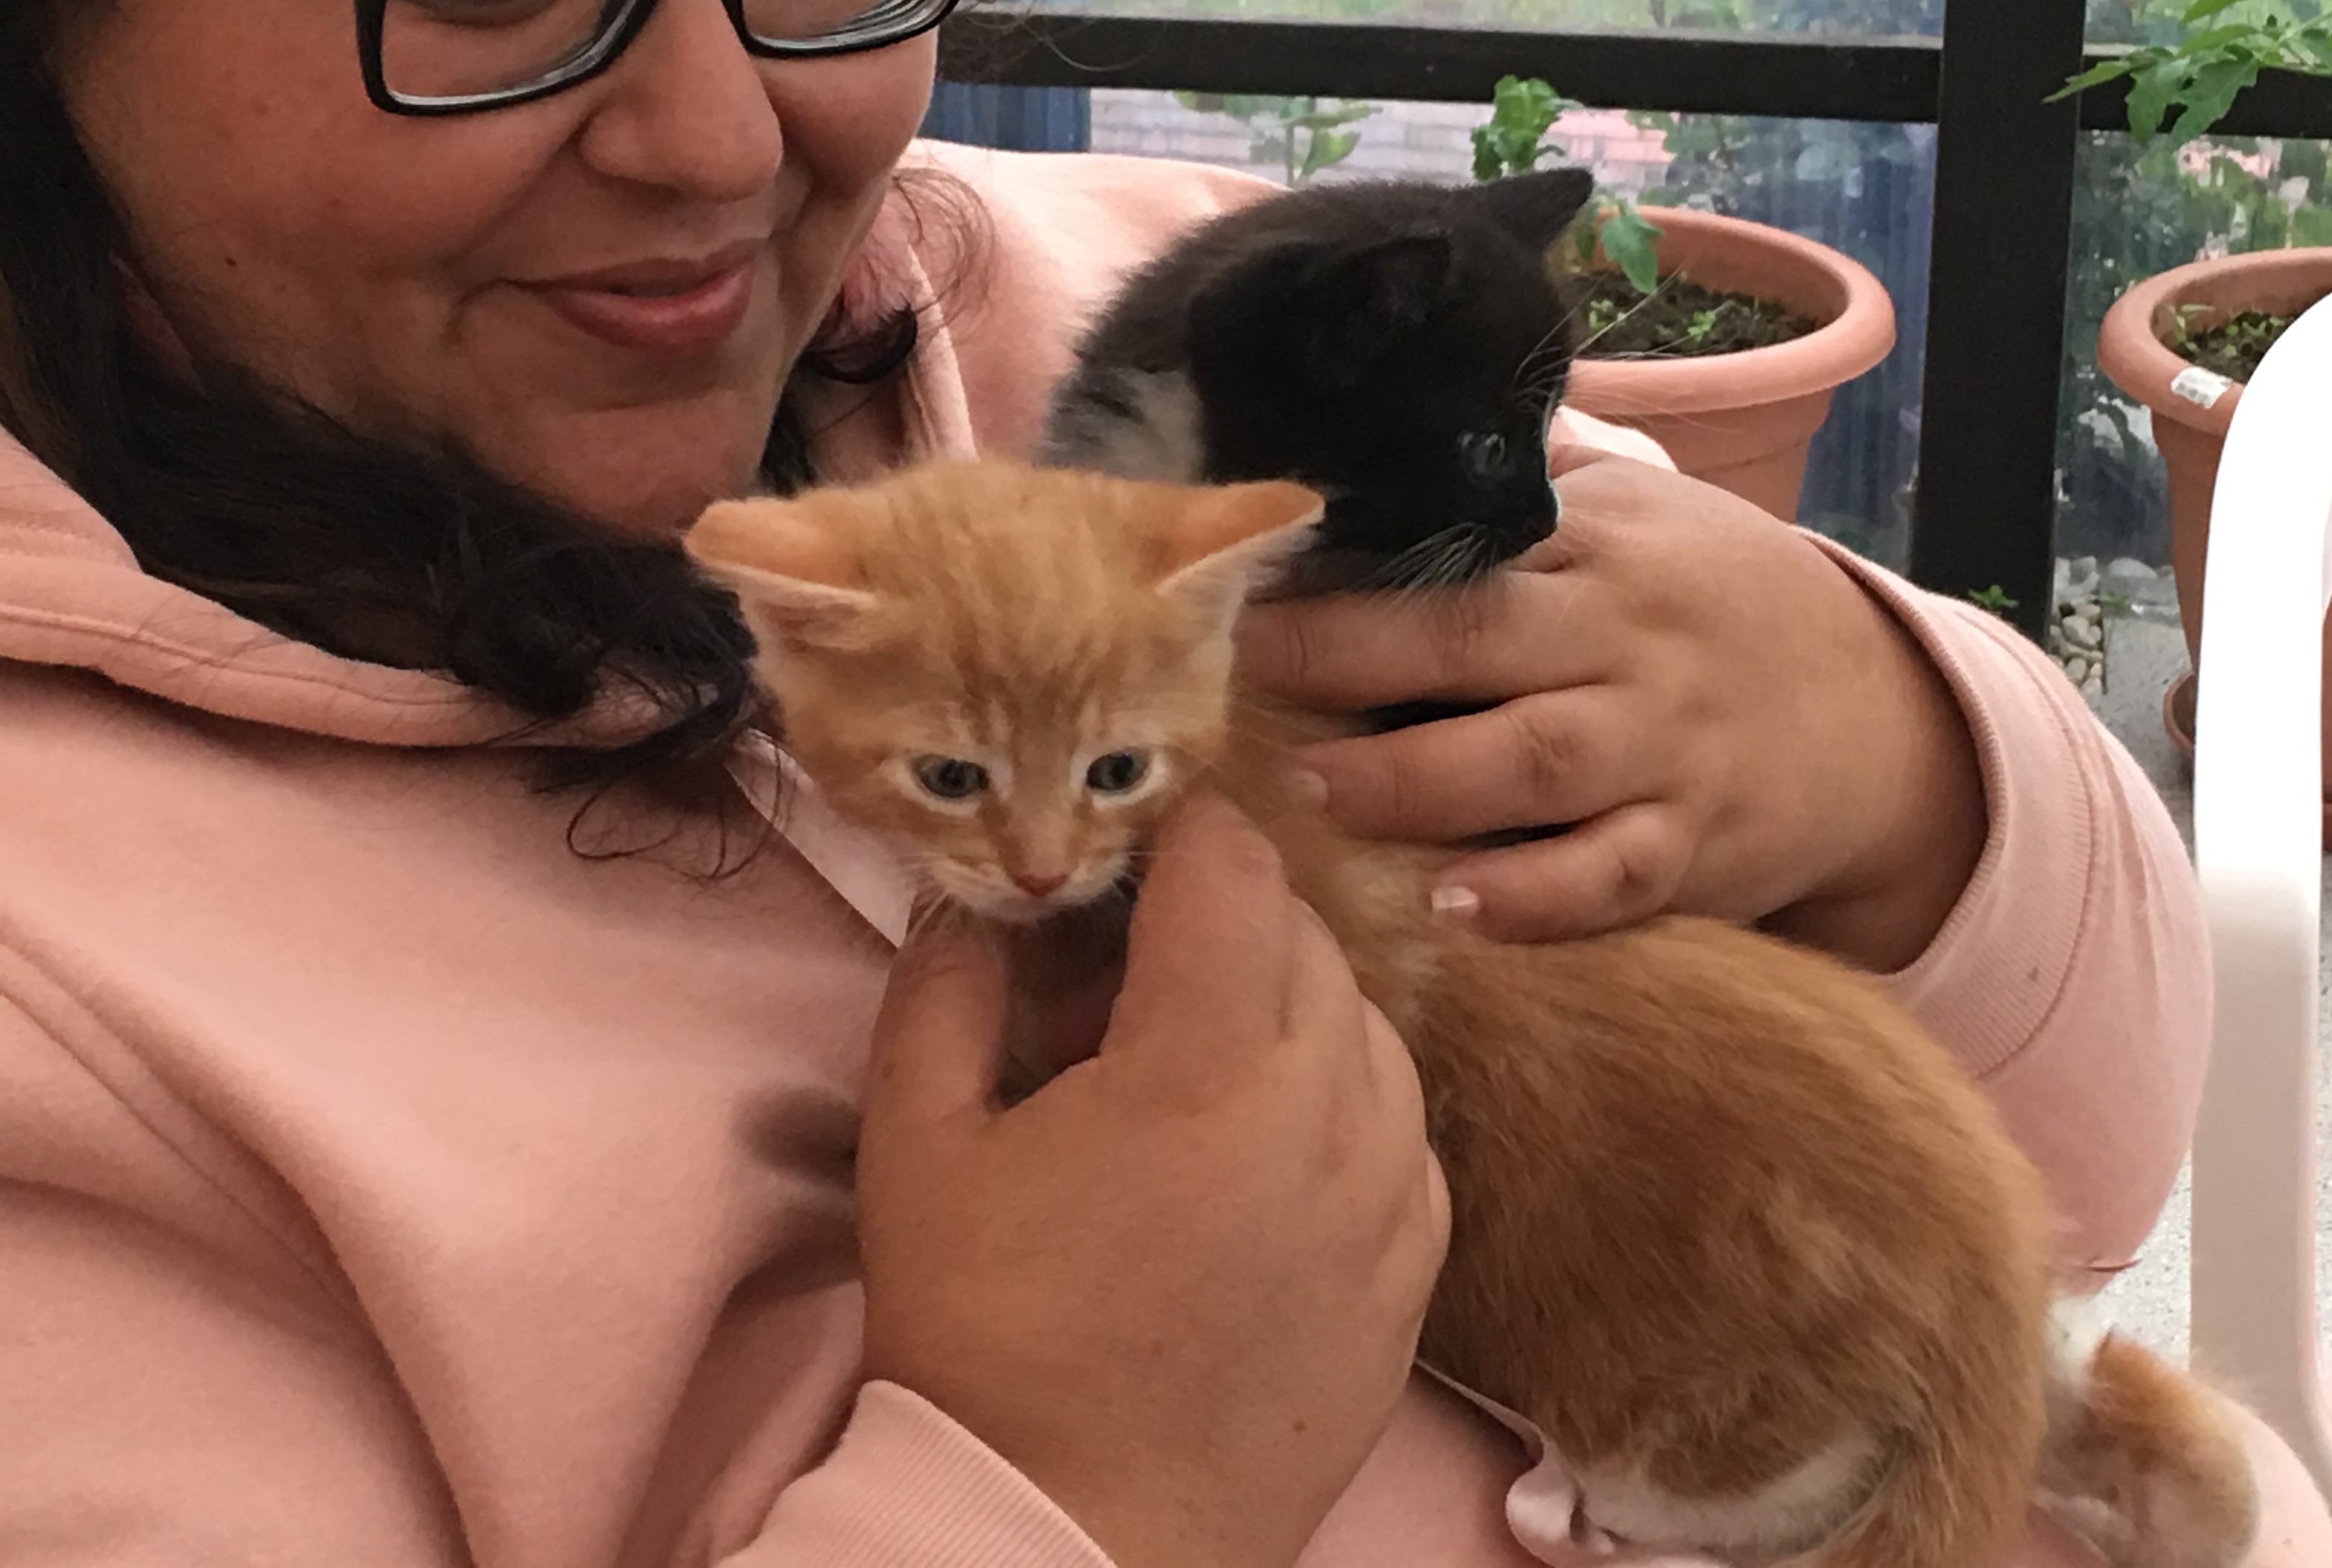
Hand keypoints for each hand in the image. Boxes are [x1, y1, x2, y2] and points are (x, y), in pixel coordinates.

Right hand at [858, 800, 1449, 1567]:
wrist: (1072, 1530)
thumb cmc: (985, 1337)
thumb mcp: (918, 1144)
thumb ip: (948, 989)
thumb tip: (979, 905)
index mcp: (1204, 1064)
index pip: (1234, 869)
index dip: (1180, 833)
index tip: (1132, 846)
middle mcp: (1327, 1113)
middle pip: (1303, 937)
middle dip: (1217, 925)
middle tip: (1120, 984)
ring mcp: (1389, 1198)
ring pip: (1366, 1027)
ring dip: (1285, 1011)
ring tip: (1184, 1080)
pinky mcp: (1414, 1273)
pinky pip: (1399, 1130)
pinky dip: (1338, 1106)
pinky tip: (1250, 1159)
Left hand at [1232, 450, 1986, 967]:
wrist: (1882, 714)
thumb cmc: (1715, 599)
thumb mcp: (1639, 513)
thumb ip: (1525, 481)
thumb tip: (1381, 429)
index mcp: (1600, 547)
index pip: (1467, 543)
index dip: (1354, 565)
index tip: (1248, 573)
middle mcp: (1626, 644)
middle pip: (1478, 644)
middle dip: (1350, 659)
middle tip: (1240, 675)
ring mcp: (1663, 750)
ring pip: (1531, 767)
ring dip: (1414, 784)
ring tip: (1312, 792)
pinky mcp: (1691, 850)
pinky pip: (1607, 881)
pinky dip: (1532, 900)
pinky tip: (1452, 907)